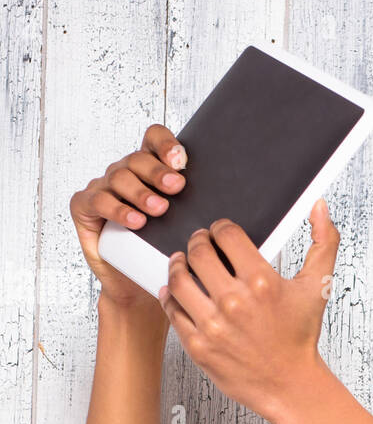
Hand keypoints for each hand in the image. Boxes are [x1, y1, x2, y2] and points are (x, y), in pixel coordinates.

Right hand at [70, 124, 188, 312]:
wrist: (136, 284)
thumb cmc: (161, 251)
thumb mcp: (184, 225)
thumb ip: (200, 205)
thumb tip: (237, 195)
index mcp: (148, 169)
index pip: (153, 139)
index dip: (165, 144)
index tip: (181, 160)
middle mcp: (124, 173)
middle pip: (138, 159)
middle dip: (159, 172)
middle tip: (177, 187)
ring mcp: (103, 188)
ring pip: (119, 177)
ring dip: (141, 192)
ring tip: (160, 209)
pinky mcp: (84, 207)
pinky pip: (98, 200)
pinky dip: (117, 209)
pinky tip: (135, 220)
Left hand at [158, 200, 338, 421]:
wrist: (290, 384)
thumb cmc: (301, 336)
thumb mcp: (318, 286)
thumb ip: (324, 242)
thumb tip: (320, 207)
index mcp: (262, 282)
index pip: (226, 234)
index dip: (220, 227)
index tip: (220, 232)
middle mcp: (235, 302)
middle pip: (197, 251)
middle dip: (197, 241)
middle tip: (200, 243)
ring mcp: (213, 325)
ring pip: (177, 278)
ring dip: (177, 264)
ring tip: (183, 262)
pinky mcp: (198, 345)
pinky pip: (172, 309)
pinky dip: (170, 296)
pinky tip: (178, 291)